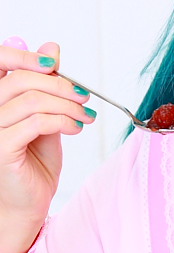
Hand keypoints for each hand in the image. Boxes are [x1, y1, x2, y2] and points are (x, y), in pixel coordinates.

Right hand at [0, 41, 95, 252]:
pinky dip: (62, 121)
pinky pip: (35, 122)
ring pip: (30, 99)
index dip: (24, 56)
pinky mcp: (2, 147)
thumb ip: (46, 87)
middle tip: (84, 95)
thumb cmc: (33, 163)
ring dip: (66, 104)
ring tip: (86, 115)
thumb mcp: (44, 117)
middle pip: (20, 79)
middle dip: (60, 84)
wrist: (28, 204)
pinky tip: (77, 128)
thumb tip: (51, 48)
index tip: (55, 64)